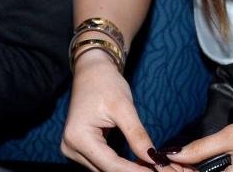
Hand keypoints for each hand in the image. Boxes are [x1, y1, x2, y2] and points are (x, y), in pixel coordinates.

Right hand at [61, 52, 166, 171]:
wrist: (91, 70)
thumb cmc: (105, 82)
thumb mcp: (123, 107)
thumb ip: (137, 135)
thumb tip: (154, 159)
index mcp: (78, 137)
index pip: (111, 165)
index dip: (136, 171)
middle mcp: (71, 148)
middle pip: (107, 170)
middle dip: (134, 171)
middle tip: (161, 170)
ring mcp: (73, 149)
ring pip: (105, 170)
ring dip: (128, 170)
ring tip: (153, 167)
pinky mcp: (80, 149)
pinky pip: (102, 163)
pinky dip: (121, 165)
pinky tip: (139, 163)